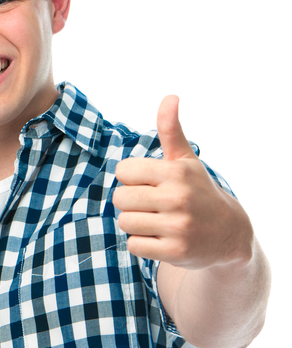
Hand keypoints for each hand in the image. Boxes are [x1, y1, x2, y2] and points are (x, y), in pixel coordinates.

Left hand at [113, 96, 252, 269]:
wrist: (228, 234)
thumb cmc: (197, 191)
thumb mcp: (186, 161)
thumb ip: (170, 130)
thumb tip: (170, 96)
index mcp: (176, 172)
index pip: (123, 171)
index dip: (131, 178)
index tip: (150, 183)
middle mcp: (178, 198)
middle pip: (120, 198)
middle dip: (130, 203)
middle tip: (152, 205)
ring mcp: (178, 226)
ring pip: (125, 222)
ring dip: (135, 224)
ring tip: (157, 221)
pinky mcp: (176, 251)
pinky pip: (134, 245)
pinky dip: (142, 243)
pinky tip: (161, 238)